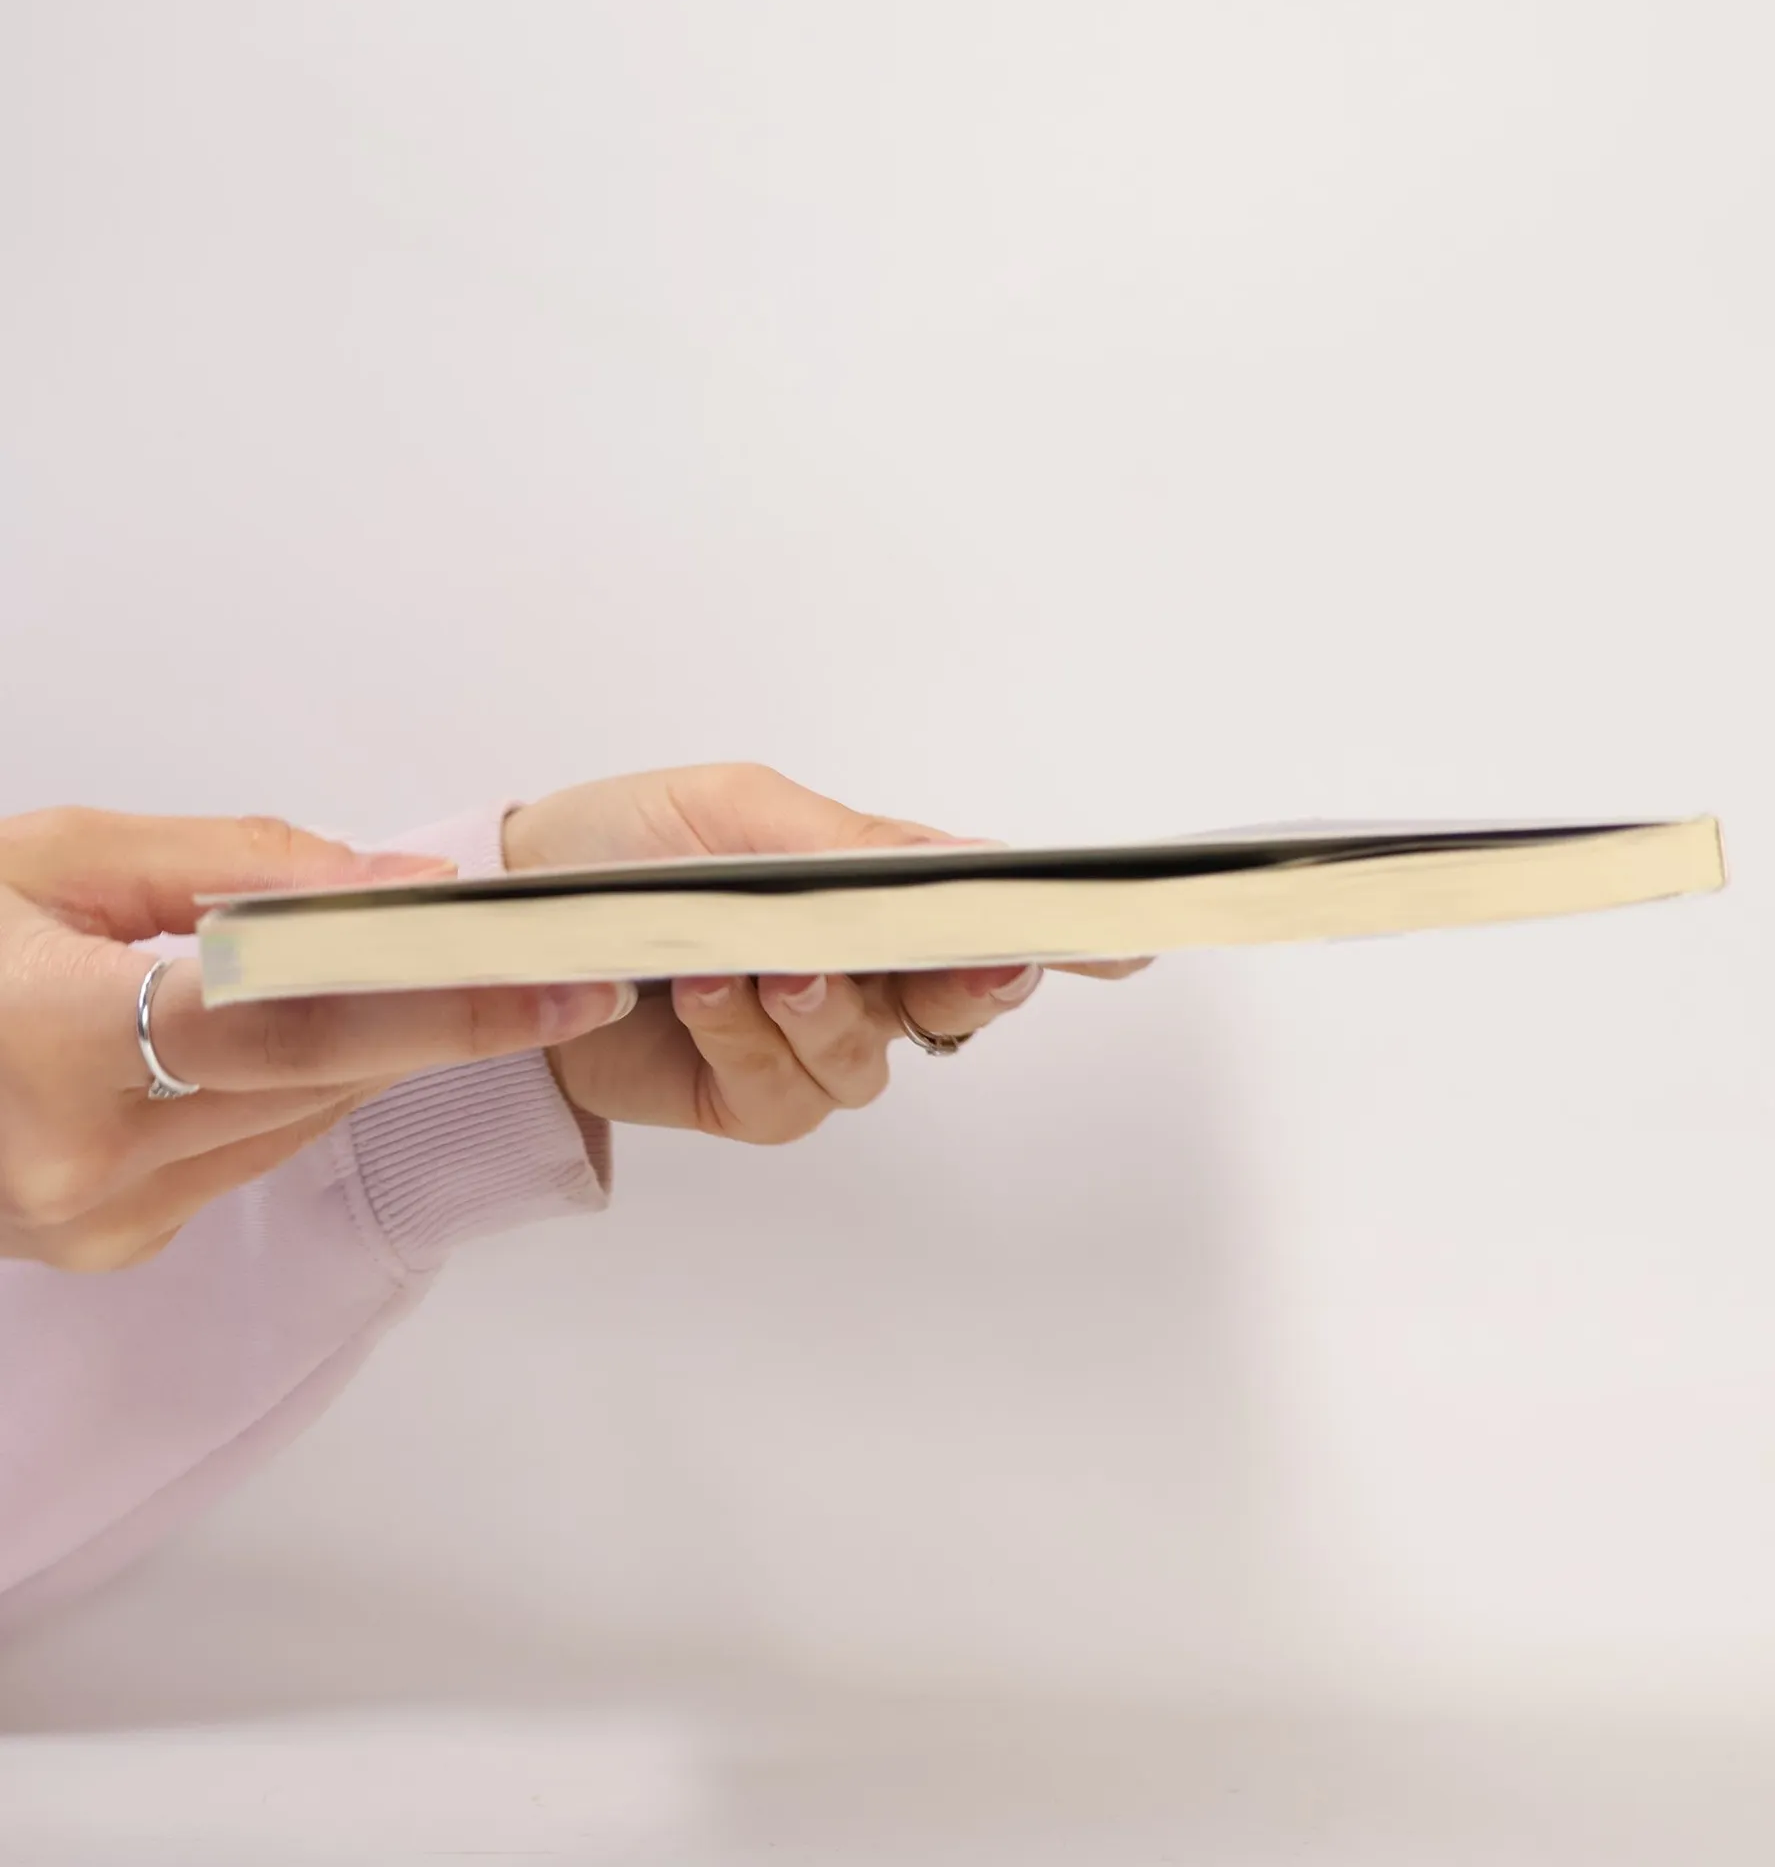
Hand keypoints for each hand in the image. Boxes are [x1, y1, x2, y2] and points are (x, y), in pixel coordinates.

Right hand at [0, 810, 634, 1270]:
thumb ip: (236, 866)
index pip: (299, 1026)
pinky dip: (291, 1086)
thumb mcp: (54, 857)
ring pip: (301, 1117)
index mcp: (52, 1049)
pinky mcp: (115, 1245)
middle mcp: (85, 1168)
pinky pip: (252, 1150)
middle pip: (322, 1078)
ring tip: (414, 971)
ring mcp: (99, 1226)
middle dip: (440, 1014)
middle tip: (552, 964)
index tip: (562, 982)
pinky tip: (289, 1030)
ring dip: (366, 1045)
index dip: (445, 1002)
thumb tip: (400, 887)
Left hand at [503, 764, 1146, 1145]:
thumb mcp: (736, 814)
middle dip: (964, 981)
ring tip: (749, 963)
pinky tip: (698, 997)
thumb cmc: (626, 844)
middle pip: (959, 999)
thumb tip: (966, 858)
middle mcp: (860, 972)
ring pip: (871, 1056)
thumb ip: (849, 846)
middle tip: (962, 960)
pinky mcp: (754, 1098)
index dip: (1060, 937)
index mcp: (873, 894)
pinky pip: (789, 1092)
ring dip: (817, 1009)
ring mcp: (809, 1042)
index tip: (1121, 943)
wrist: (512, 917)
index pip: (985, 918)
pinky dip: (746, 1042)